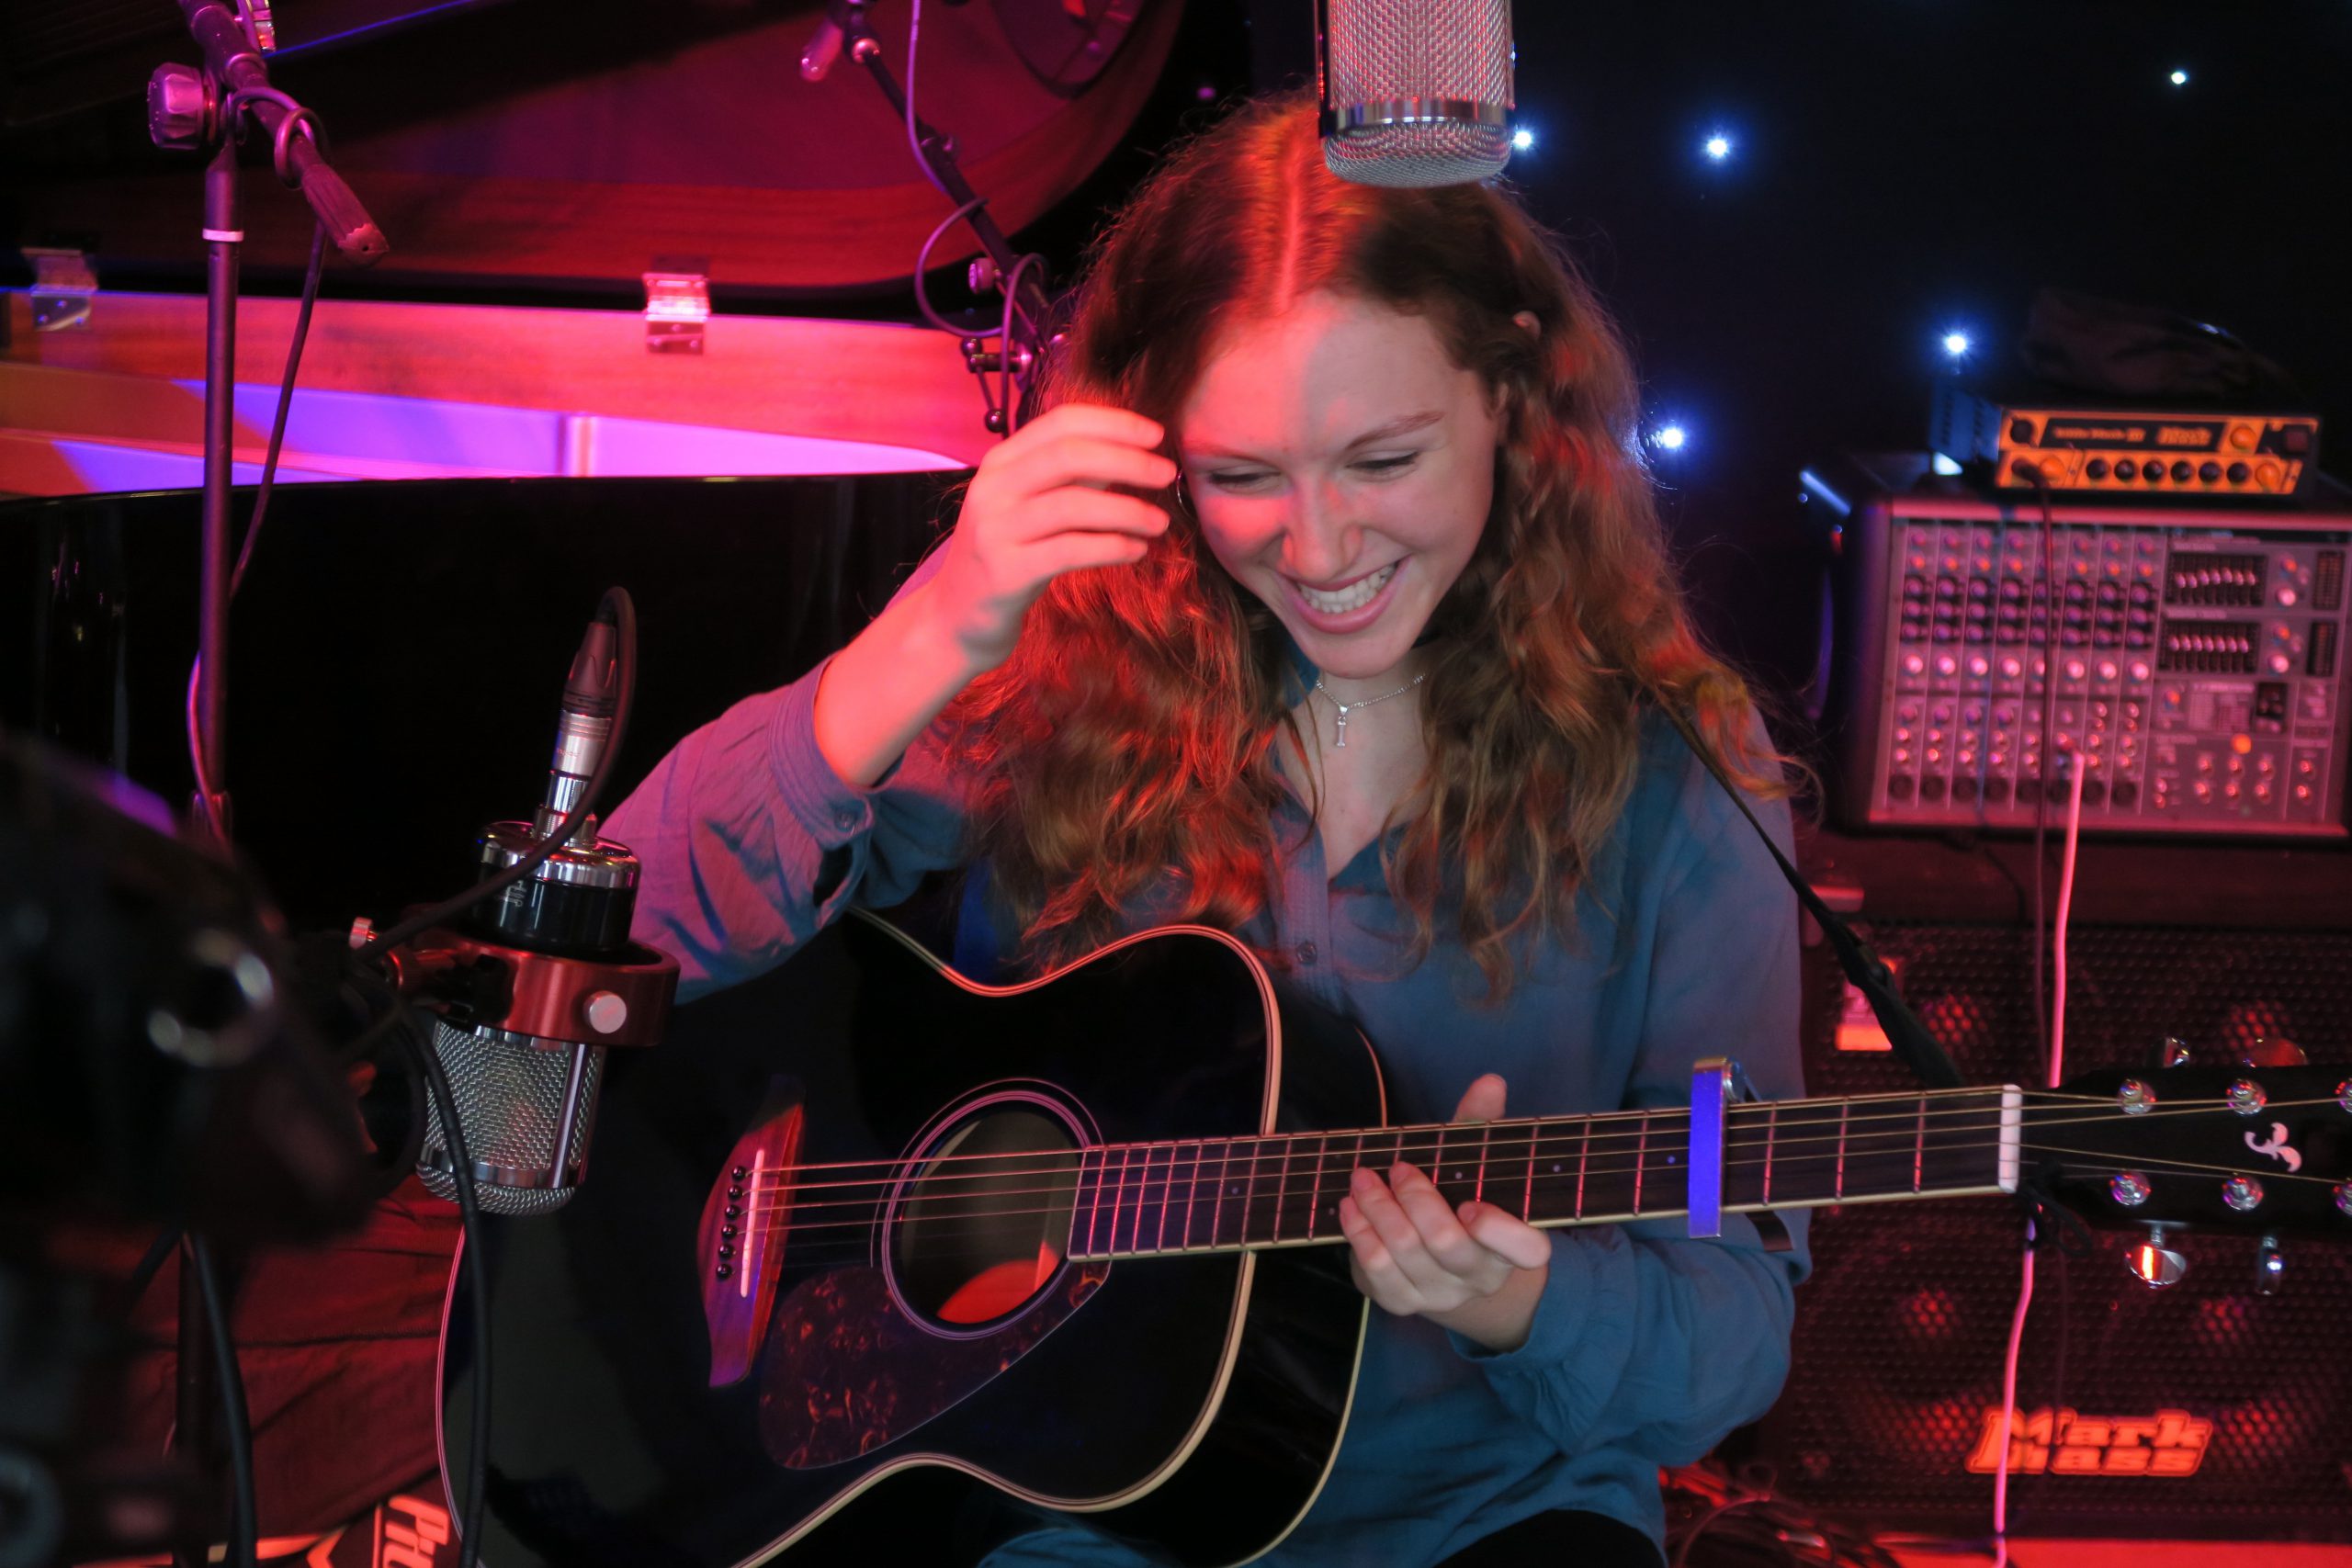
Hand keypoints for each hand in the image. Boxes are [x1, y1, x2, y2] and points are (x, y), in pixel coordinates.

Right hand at [922, 403, 1174, 672]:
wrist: (956, 617)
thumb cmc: (1008, 556)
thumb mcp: (1032, 506)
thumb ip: (1072, 478)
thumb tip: (1132, 451)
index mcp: (1000, 462)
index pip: (1061, 423)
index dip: (1114, 423)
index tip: (1156, 435)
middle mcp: (992, 488)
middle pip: (1068, 456)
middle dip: (1127, 460)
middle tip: (1168, 474)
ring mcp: (995, 530)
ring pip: (1073, 504)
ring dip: (1128, 510)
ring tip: (1160, 523)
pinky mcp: (1005, 573)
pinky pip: (1070, 551)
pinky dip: (1112, 546)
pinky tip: (1137, 550)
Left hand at [1336, 1073, 1552, 1350]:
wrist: (1434, 1260)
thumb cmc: (1459, 1196)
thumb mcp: (1473, 1162)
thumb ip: (1480, 1124)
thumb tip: (1490, 1082)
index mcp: (1512, 1244)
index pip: (1526, 1250)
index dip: (1501, 1233)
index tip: (1471, 1206)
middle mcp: (1480, 1276)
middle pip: (1448, 1244)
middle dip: (1417, 1200)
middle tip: (1398, 1169)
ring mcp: (1441, 1294)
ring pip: (1405, 1254)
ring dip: (1378, 1210)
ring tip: (1362, 1178)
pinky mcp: (1403, 1301)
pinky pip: (1377, 1271)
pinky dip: (1360, 1234)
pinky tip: (1350, 1207)